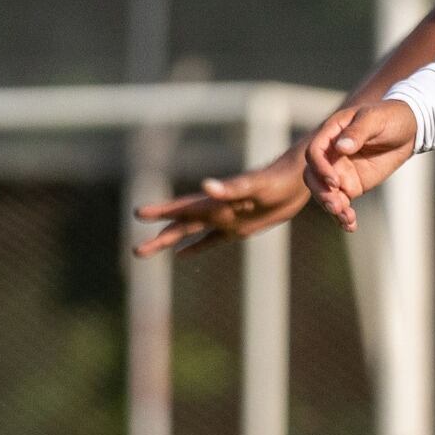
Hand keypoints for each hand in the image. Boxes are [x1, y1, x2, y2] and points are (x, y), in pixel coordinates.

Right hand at [132, 148, 306, 257]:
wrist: (298, 179)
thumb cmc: (278, 179)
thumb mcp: (257, 184)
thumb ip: (232, 187)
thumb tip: (207, 186)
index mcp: (217, 201)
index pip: (183, 207)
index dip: (162, 211)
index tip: (138, 213)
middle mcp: (217, 210)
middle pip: (181, 226)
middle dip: (159, 237)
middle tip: (135, 250)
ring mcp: (226, 219)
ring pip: (191, 234)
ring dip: (170, 242)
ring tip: (145, 250)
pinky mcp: (240, 228)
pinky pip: (213, 240)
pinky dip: (197, 247)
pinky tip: (182, 255)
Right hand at [304, 101, 419, 228]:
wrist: (409, 130)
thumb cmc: (390, 117)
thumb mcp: (375, 119)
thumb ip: (357, 133)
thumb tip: (341, 147)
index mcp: (331, 134)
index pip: (314, 153)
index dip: (320, 168)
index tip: (335, 181)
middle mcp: (331, 154)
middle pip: (314, 177)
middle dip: (322, 193)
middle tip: (337, 206)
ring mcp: (340, 171)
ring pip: (325, 193)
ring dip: (332, 208)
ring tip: (347, 219)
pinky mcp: (352, 185)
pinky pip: (342, 202)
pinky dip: (343, 216)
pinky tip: (350, 225)